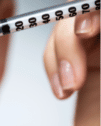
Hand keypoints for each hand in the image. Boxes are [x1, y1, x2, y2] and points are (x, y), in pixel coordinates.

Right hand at [44, 3, 99, 125]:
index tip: (87, 28)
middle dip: (70, 37)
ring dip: (58, 57)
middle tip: (76, 59)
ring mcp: (97, 57)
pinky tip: (62, 90)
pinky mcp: (78, 72)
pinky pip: (55, 57)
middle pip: (82, 15)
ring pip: (64, 33)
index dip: (91, 12)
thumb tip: (88, 19)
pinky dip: (51, 69)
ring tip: (68, 86)